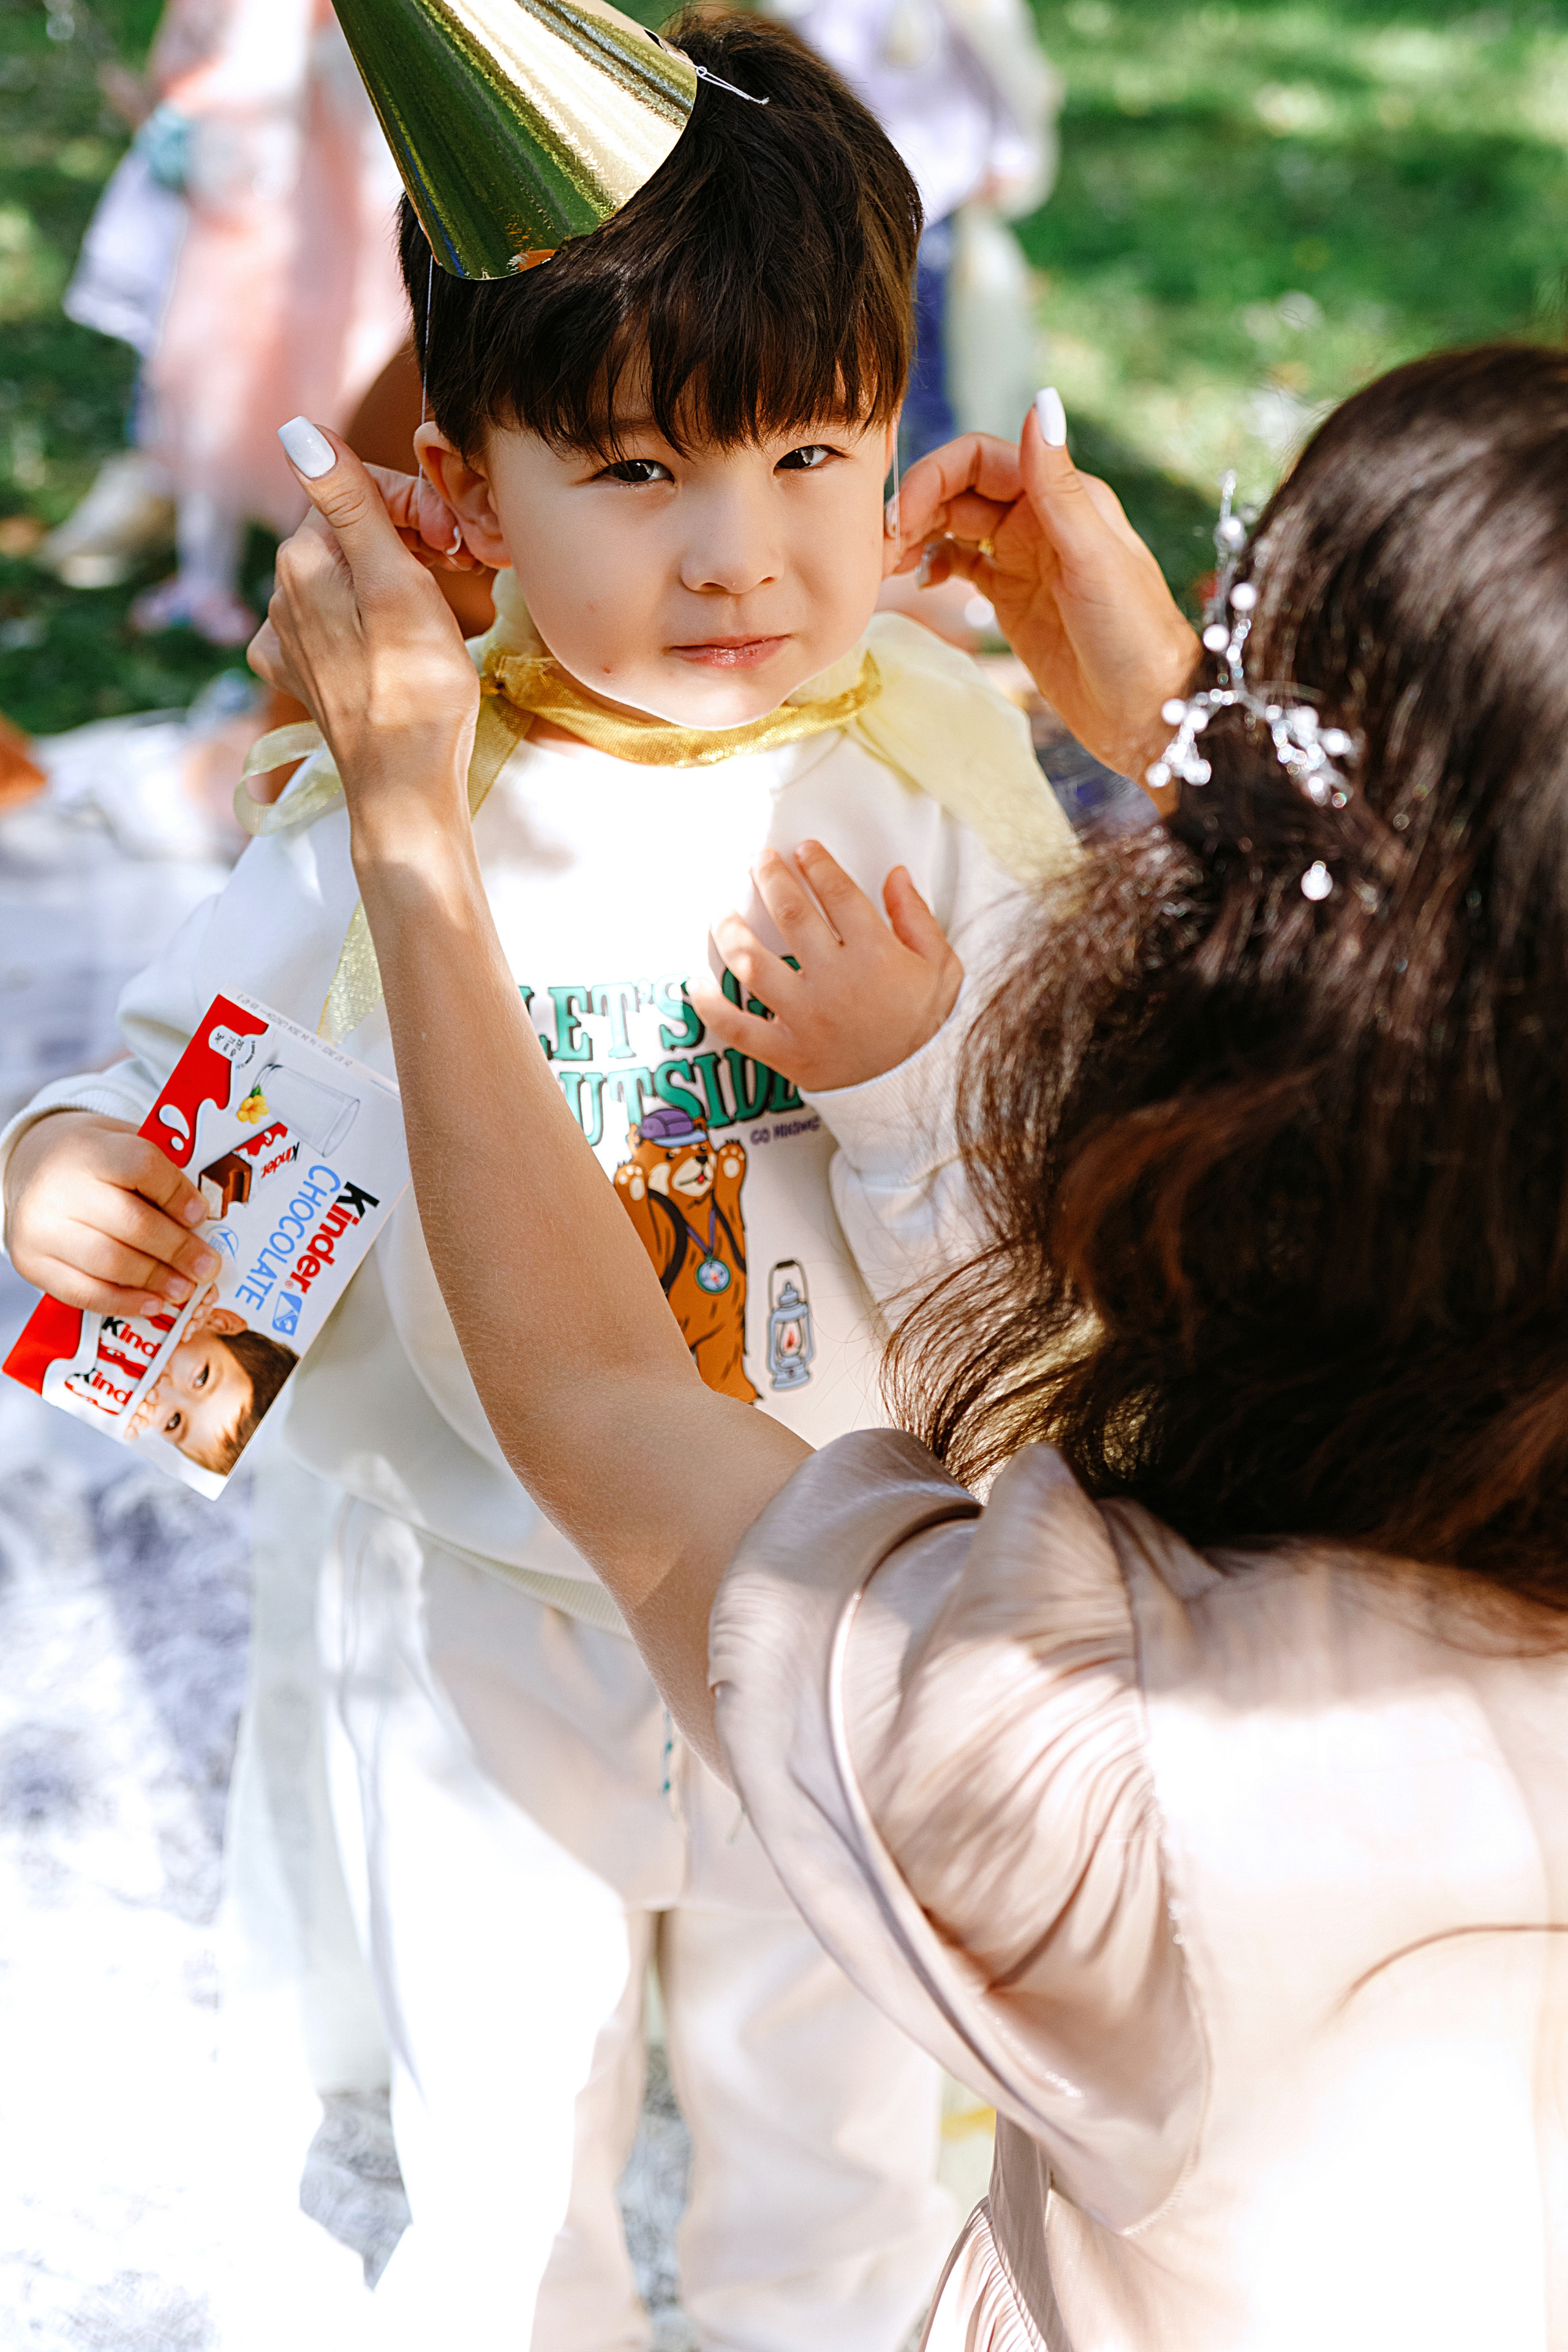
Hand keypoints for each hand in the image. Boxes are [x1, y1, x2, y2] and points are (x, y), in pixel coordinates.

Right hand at [3, 1112, 218, 1319]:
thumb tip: (209, 1218)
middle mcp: (59, 1188)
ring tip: (186, 1288)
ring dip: (156, 1279)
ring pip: (109, 1262)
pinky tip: (153, 1303)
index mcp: (88, 1150)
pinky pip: (83, 1292)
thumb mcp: (123, 1144)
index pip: (140, 1167)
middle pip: (130, 1223)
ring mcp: (41, 1229)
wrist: (31, 1166)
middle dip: (177, 1249)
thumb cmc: (93, 1160)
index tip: (201, 1214)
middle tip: (208, 1266)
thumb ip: (161, 1173)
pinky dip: (124, 1302)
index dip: (176, 1193)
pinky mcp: (33, 1263)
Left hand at [248, 424, 480, 860]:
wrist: (405, 788)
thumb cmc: (414, 688)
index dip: (417, 506)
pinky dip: (374, 621)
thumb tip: (295, 428)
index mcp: (301, 559)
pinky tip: (400, 645)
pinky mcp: (306, 677)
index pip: (358, 492)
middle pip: (353, 535)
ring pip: (349, 578)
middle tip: (463, 573)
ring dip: (397, 580)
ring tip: (439, 613)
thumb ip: (348, 501)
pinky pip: (339, 624)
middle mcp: (280, 594)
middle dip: (409, 540)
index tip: (460, 543)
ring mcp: (289, 641)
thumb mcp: (393, 581)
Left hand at [691, 843, 961, 1093]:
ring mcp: (807, 1018)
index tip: (803, 850)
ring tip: (722, 913)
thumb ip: (916, 917)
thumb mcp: (942, 967)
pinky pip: (738, 1028)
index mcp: (876, 955)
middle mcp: (836, 981)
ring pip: (753, 963)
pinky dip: (711, 1007)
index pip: (838, 894)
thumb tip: (895, 874)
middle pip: (790, 916)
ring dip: (730, 931)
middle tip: (759, 861)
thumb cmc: (929, 1027)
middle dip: (770, 879)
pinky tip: (696, 984)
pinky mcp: (788, 1053)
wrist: (920, 1093)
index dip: (817, 865)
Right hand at [893, 392, 1199, 787]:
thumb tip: (1040, 400)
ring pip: (952, 526)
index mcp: (1061, 495)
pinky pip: (959, 564)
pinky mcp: (1010, 597)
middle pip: (958, 489)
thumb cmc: (1135, 636)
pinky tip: (919, 583)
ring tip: (886, 567)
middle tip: (879, 550)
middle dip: (914, 509)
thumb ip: (1057, 485)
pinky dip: (932, 565)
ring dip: (915, 537)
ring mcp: (1022, 558)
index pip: (978, 458)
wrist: (1147, 714)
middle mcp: (1038, 518)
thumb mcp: (1095, 558)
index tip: (899, 517)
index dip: (932, 478)